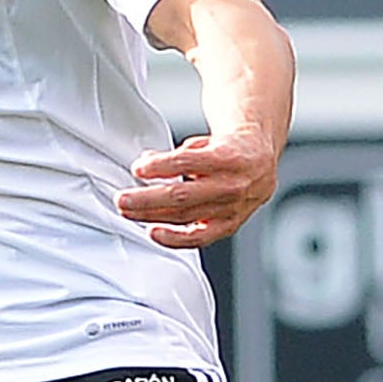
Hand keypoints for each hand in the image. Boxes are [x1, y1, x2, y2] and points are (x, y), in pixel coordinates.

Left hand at [117, 128, 275, 249]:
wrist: (260, 162)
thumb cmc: (227, 151)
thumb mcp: (202, 143)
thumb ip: (174, 155)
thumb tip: (146, 162)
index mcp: (226, 157)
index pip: (187, 162)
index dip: (160, 166)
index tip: (138, 168)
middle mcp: (231, 184)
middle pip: (182, 195)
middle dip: (147, 199)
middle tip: (122, 199)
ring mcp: (231, 207)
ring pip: (185, 216)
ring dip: (151, 216)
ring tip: (128, 212)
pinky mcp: (228, 224)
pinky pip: (199, 237)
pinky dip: (174, 238)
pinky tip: (154, 232)